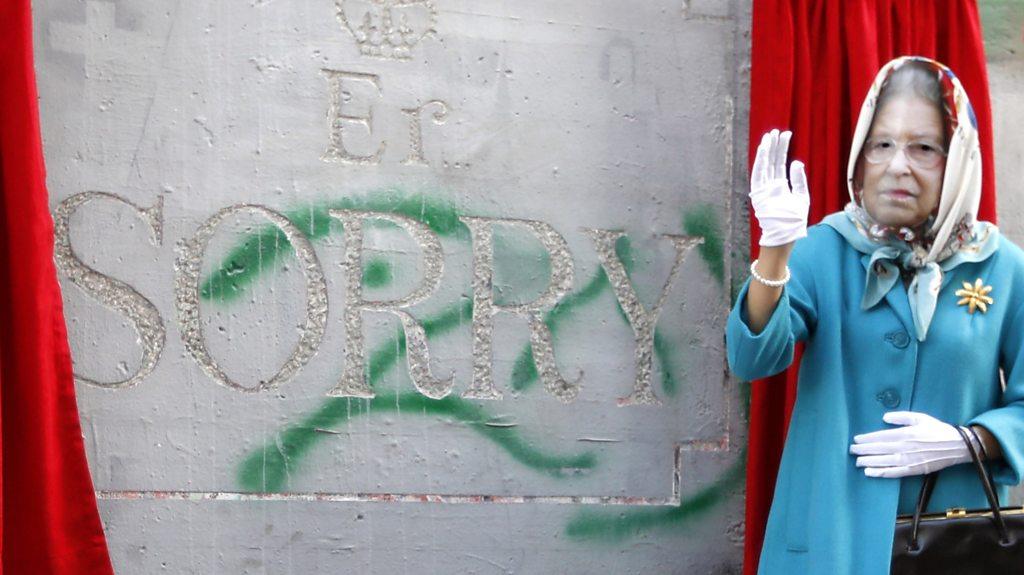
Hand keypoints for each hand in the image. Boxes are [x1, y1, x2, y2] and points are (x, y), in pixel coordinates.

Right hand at [750, 129, 809, 246]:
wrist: (786, 234)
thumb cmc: (793, 220)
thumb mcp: (802, 197)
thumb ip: (799, 179)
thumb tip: (795, 162)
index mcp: (780, 186)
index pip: (780, 163)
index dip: (782, 149)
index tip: (786, 135)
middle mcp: (770, 185)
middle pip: (772, 161)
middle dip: (774, 146)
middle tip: (777, 131)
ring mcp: (764, 189)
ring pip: (764, 165)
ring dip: (766, 151)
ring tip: (770, 136)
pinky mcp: (759, 193)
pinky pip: (758, 174)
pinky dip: (760, 161)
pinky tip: (764, 149)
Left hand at [849, 411, 979, 477]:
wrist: (957, 446)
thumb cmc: (937, 430)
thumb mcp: (920, 417)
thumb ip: (901, 417)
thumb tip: (884, 418)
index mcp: (906, 434)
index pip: (880, 437)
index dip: (866, 439)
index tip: (856, 439)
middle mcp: (905, 447)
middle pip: (879, 449)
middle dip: (863, 450)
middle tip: (851, 450)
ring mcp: (909, 460)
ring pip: (884, 462)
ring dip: (868, 462)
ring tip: (856, 461)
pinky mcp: (914, 470)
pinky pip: (894, 473)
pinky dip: (881, 473)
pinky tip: (870, 472)